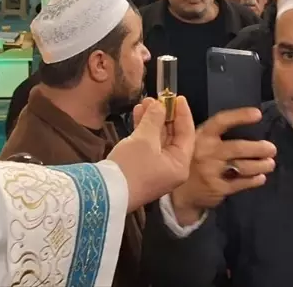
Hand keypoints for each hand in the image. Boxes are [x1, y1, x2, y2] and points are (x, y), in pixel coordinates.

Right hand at [108, 97, 196, 211]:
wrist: (106, 194)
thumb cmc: (132, 167)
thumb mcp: (144, 140)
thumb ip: (154, 119)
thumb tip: (159, 105)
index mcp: (179, 165)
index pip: (187, 134)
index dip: (182, 114)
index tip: (177, 98)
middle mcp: (171, 168)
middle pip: (172, 136)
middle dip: (164, 115)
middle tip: (156, 98)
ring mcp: (156, 169)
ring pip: (157, 139)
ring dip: (151, 121)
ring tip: (144, 103)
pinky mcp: (141, 168)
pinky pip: (147, 145)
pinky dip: (143, 130)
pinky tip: (137, 115)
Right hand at [169, 107, 275, 225]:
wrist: (179, 194)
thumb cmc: (193, 161)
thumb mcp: (196, 143)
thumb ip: (214, 134)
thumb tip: (244, 126)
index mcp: (201, 136)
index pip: (222, 121)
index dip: (240, 116)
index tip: (258, 114)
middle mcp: (207, 152)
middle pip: (238, 147)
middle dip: (259, 148)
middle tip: (272, 149)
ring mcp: (212, 171)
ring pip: (243, 166)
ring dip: (261, 165)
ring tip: (270, 164)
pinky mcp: (218, 188)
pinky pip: (241, 183)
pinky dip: (254, 180)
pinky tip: (261, 178)